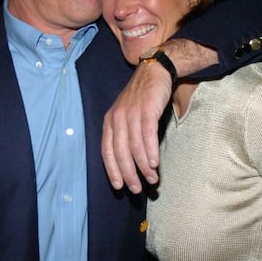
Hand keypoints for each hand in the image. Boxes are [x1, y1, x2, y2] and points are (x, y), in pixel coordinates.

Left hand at [102, 62, 172, 193]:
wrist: (153, 71)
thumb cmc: (141, 97)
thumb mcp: (126, 115)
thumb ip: (126, 135)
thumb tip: (132, 162)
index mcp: (109, 121)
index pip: (106, 151)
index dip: (112, 170)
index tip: (119, 186)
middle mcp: (117, 118)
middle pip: (120, 153)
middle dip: (128, 174)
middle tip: (137, 189)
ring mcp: (131, 113)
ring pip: (134, 147)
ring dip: (143, 167)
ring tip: (152, 179)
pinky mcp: (146, 109)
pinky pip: (147, 135)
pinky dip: (150, 152)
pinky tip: (154, 163)